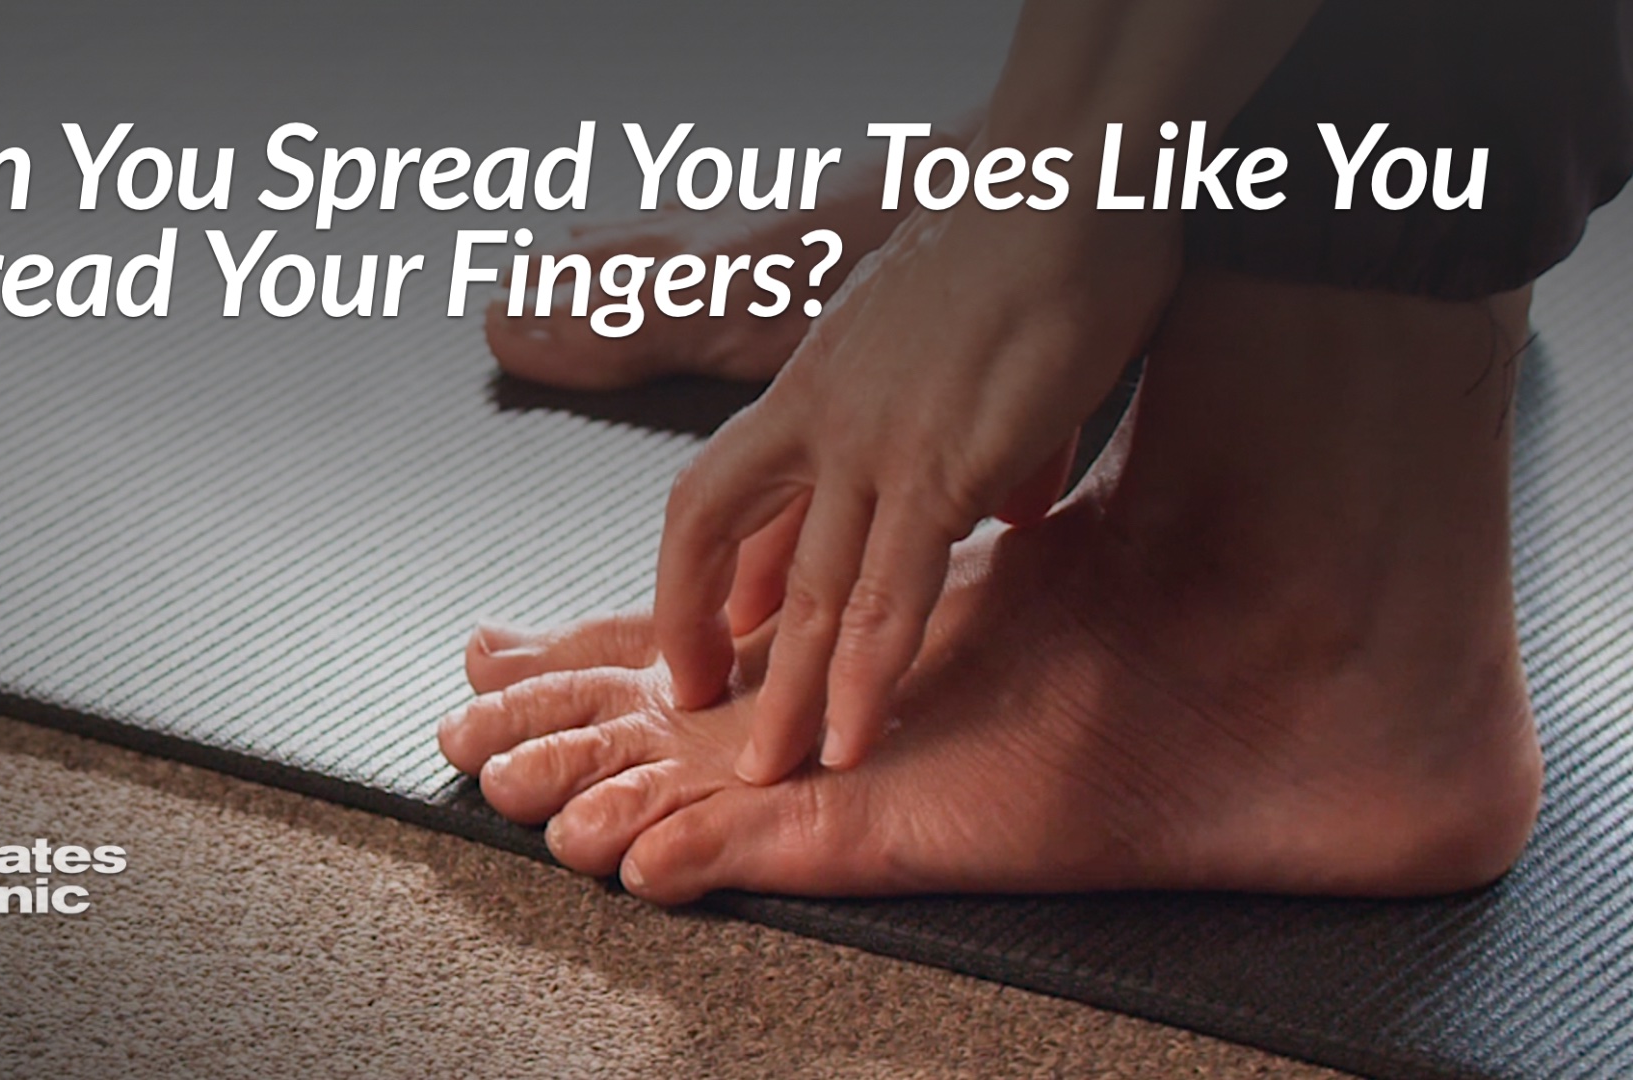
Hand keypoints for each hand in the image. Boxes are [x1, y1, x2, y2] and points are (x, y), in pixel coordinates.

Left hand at [654, 168, 1182, 783]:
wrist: (1066, 177)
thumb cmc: (1030, 238)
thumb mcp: (961, 343)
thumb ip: (969, 434)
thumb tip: (1004, 503)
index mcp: (815, 378)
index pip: (725, 490)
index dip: (707, 568)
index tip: (713, 629)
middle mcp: (823, 412)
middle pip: (731, 540)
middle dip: (708, 636)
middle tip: (700, 713)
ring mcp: (875, 438)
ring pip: (807, 587)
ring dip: (787, 688)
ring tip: (774, 766)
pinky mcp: (942, 462)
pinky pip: (889, 588)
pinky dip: (866, 670)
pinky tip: (854, 732)